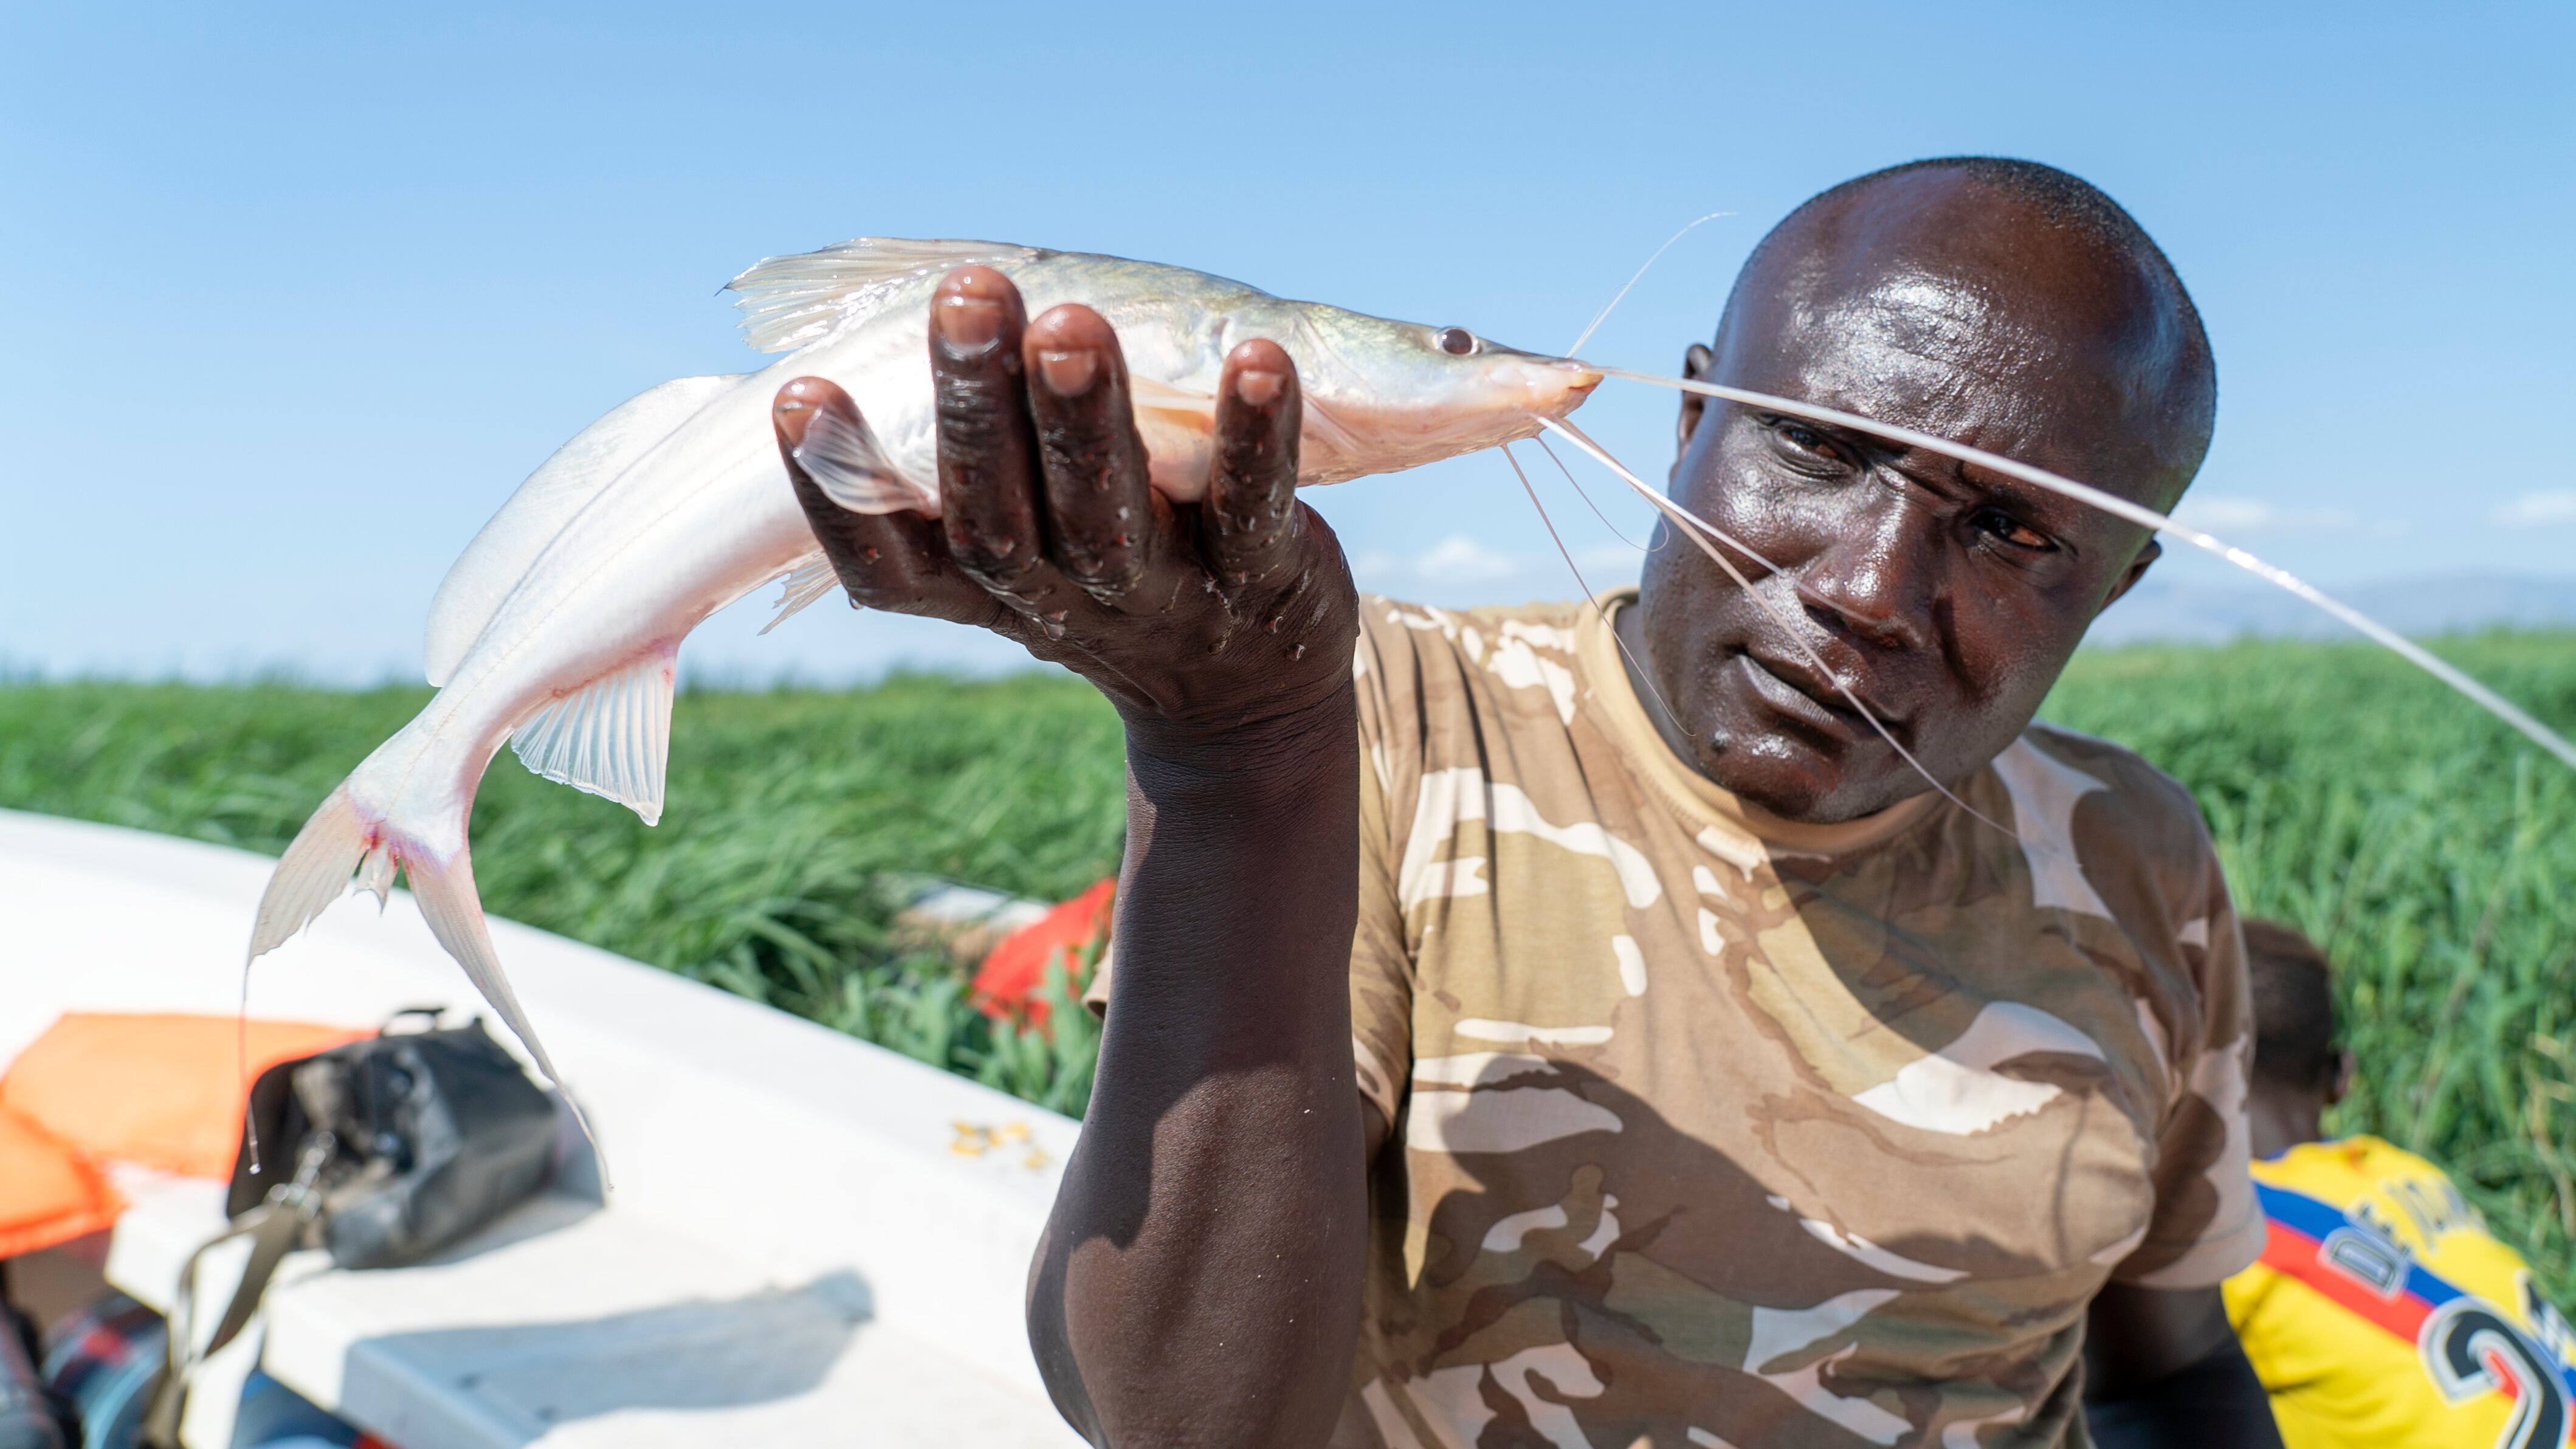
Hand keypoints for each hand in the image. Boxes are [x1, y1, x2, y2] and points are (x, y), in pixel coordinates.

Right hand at [772, 266, 1358, 750]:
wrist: (1245, 689)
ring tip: (1070, 322)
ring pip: (1106, 512)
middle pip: (994, 518)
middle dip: (973, 405)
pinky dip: (1255, 435)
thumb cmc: (1104, 567)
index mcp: (975, 587)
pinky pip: (1253, 504)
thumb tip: (867, 313)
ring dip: (1085, 414)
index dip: (833, 488)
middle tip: (962, 294)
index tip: (796, 391)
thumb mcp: (1019, 536)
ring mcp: (1158, 595)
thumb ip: (961, 455)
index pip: (883, 562)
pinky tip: (1255, 360)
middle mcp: (1055, 597)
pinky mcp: (1258, 577)